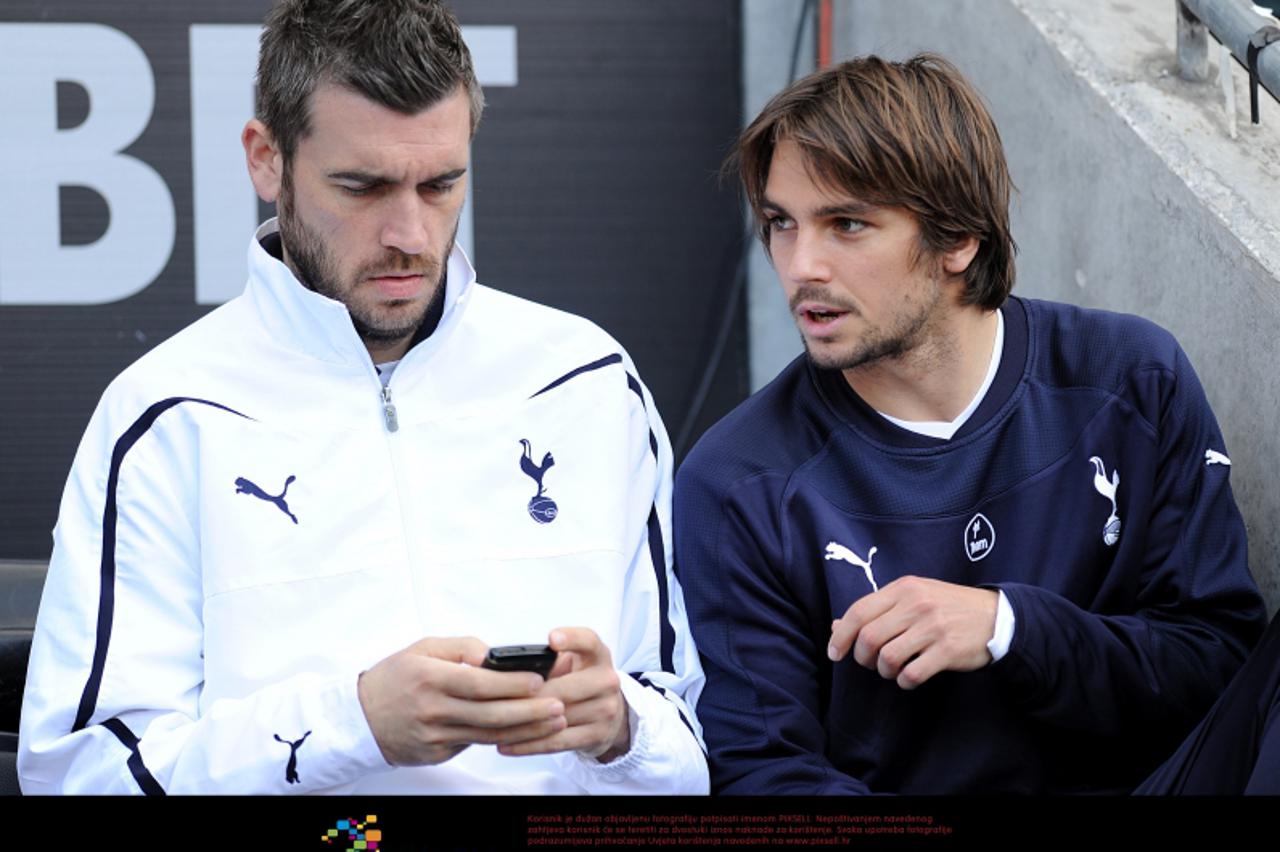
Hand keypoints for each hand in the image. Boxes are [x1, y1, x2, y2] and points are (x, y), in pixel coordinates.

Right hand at [357, 636, 567, 765]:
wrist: (359, 719)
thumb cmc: (395, 677)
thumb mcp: (422, 648)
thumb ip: (460, 647)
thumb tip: (490, 655)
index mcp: (429, 678)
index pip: (478, 683)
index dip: (511, 684)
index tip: (539, 681)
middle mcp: (432, 710)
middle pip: (490, 714)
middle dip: (530, 711)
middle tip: (560, 705)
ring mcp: (435, 736)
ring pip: (489, 735)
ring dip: (526, 729)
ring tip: (553, 720)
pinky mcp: (437, 753)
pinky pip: (475, 744)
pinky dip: (504, 738)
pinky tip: (526, 731)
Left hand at [498, 627, 630, 761]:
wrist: (611, 715)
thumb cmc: (578, 681)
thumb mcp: (573, 664)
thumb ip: (547, 662)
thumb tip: (501, 669)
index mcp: (598, 655)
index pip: (589, 641)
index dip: (571, 638)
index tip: (551, 638)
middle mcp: (607, 680)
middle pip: (565, 688)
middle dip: (531, 696)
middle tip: (496, 700)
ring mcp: (606, 710)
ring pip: (557, 719)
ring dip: (522, 725)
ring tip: (491, 727)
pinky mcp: (598, 736)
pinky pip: (557, 742)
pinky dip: (529, 745)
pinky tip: (505, 745)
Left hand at [827, 576, 997, 689]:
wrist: (996, 616)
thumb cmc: (947, 607)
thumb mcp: (913, 597)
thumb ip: (877, 609)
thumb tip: (836, 626)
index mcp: (904, 588)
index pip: (859, 611)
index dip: (840, 635)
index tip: (835, 653)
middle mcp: (916, 605)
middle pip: (869, 637)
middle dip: (862, 657)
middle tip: (870, 663)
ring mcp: (933, 627)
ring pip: (888, 658)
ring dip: (884, 671)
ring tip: (892, 669)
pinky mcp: (948, 650)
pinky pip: (912, 674)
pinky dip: (904, 681)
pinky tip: (909, 677)